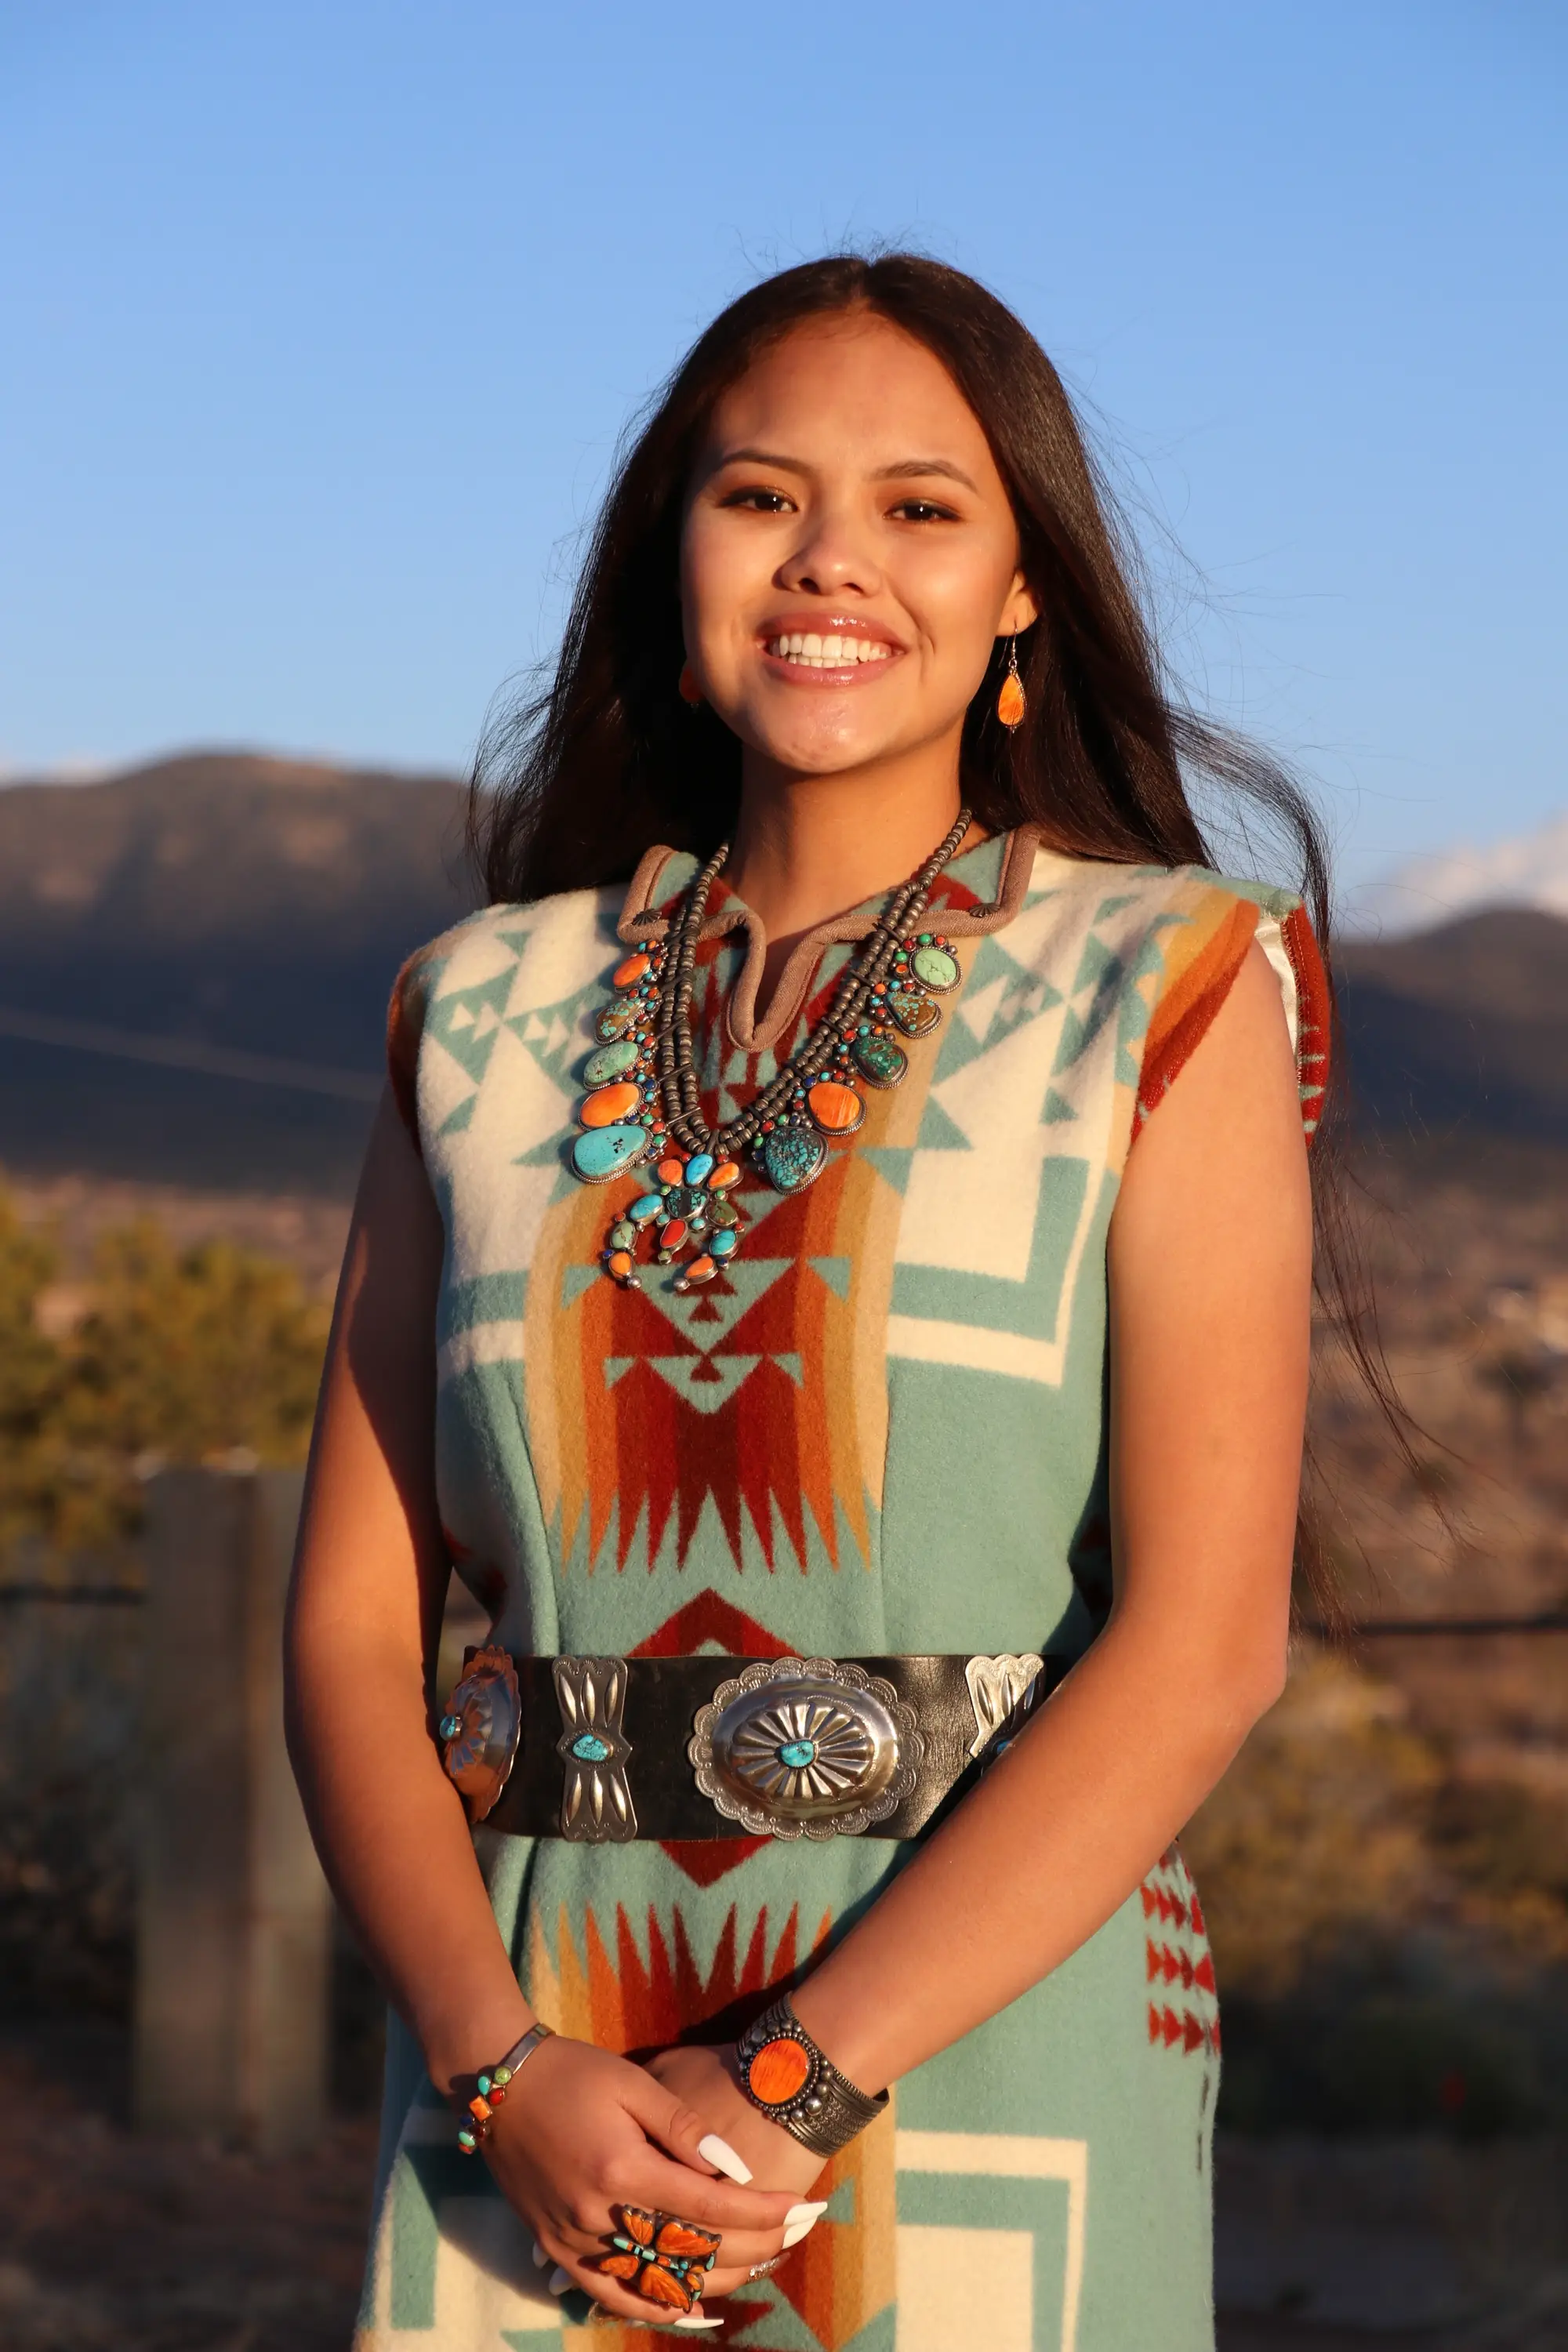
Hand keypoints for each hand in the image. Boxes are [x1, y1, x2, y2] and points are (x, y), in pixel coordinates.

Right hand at [481, 2034, 798, 2327]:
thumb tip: (734, 2167)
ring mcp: (575, 2242)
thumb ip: (684, 2128)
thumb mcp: (633, 2083)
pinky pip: (613, 2295)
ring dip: (717, 2279)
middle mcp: (598, 2216)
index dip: (761, 2212)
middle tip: (797, 2234)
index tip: (802, 2208)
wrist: (499, 2087)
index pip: (709, 2207)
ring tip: (762, 2264)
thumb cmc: (572, 2072)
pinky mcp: (558, 2251)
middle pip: (691, 2251)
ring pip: (659, 2282)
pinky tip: (695, 2310)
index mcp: (621, 2170)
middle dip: (754, 2246)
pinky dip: (657, 2307)